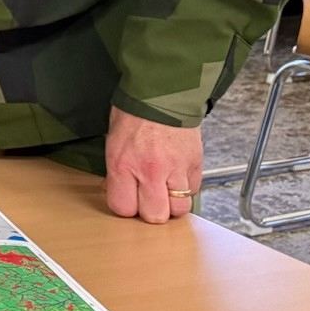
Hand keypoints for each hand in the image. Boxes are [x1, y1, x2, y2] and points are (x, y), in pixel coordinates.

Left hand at [104, 107, 202, 223]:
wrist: (162, 94)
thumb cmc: (133, 114)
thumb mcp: (113, 141)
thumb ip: (115, 170)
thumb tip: (114, 190)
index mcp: (123, 165)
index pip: (124, 208)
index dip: (126, 207)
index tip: (127, 199)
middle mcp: (150, 171)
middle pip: (155, 216)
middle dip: (150, 211)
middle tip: (147, 198)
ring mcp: (176, 170)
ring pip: (179, 209)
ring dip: (172, 203)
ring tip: (165, 189)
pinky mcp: (195, 165)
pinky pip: (193, 191)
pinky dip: (186, 188)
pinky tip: (177, 176)